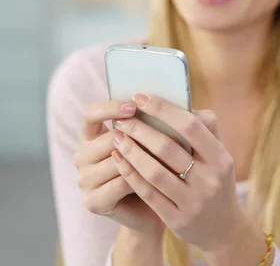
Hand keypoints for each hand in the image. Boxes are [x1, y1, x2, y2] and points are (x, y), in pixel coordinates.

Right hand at [74, 99, 164, 237]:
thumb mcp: (145, 140)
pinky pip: (121, 182)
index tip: (133, 106)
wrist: (149, 209)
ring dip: (143, 158)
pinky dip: (141, 179)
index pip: (90, 114)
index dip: (110, 108)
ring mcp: (83, 180)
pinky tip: (157, 178)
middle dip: (138, 136)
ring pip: (116, 160)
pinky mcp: (92, 201)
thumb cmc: (150, 167)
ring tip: (166, 157)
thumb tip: (156, 102)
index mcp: (90, 135)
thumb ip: (144, 123)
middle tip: (165, 136)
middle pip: (108, 137)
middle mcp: (82, 156)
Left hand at [112, 94, 240, 252]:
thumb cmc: (215, 179)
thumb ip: (205, 127)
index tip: (140, 97)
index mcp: (220, 158)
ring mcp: (194, 203)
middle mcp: (210, 180)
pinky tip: (119, 160)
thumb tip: (181, 102)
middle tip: (121, 118)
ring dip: (131, 151)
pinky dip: (131, 174)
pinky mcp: (178, 220)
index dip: (163, 109)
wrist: (224, 228)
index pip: (190, 126)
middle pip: (168, 148)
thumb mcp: (220, 153)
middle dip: (140, 129)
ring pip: (154, 172)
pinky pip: (148, 193)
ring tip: (116, 136)